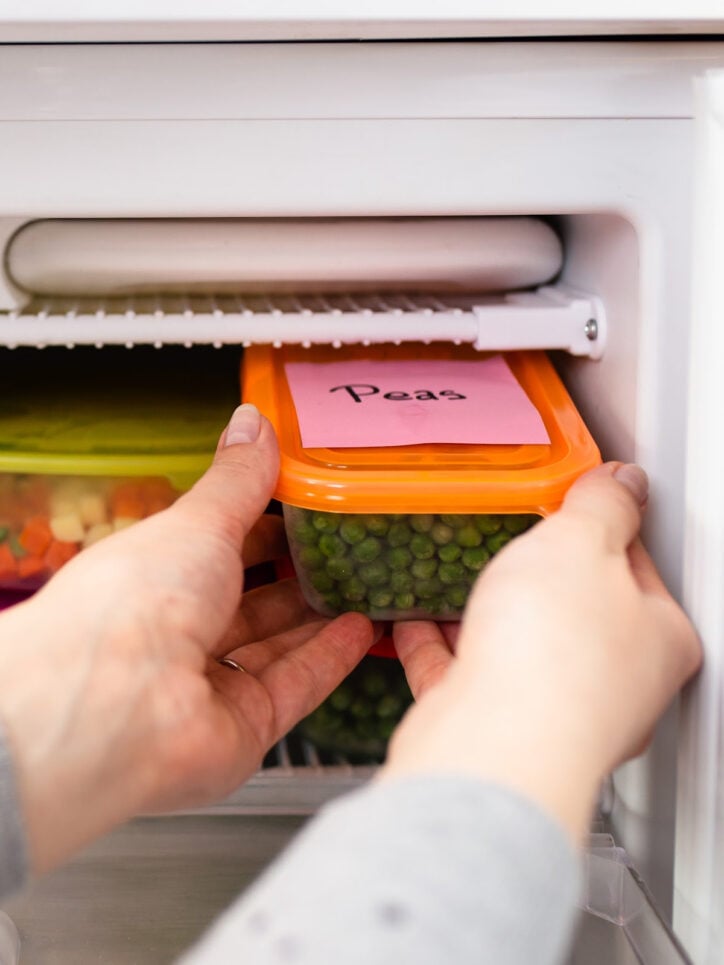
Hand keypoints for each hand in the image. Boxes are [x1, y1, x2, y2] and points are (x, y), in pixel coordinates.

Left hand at [0, 405, 376, 873]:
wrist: (118, 703)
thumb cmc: (136, 602)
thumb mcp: (199, 520)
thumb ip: (238, 478)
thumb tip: (252, 422)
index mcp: (155, 578)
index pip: (216, 551)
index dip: (260, 530)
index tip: (304, 509)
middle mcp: (177, 635)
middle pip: (248, 605)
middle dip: (293, 579)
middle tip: (342, 553)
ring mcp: (209, 685)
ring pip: (275, 648)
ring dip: (317, 619)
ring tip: (362, 588)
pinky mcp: (242, 728)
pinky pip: (294, 687)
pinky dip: (328, 659)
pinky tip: (359, 631)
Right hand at [382, 463, 701, 841]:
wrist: (493, 746)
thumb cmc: (554, 654)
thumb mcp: (583, 543)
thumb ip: (603, 506)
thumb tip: (623, 481)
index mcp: (658, 639)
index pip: (638, 565)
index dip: (604, 526)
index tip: (576, 504)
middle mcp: (613, 684)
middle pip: (577, 609)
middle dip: (538, 572)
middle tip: (513, 536)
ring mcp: (552, 712)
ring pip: (519, 649)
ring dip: (485, 610)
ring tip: (456, 572)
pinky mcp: (496, 729)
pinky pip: (465, 677)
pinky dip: (439, 647)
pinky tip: (413, 620)